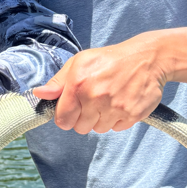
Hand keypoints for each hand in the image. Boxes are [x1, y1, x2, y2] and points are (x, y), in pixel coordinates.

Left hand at [34, 38, 167, 134]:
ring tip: (109, 100)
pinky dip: (118, 119)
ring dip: (101, 119)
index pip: (62, 120)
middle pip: (80, 128)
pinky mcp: (132, 115)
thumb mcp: (79, 62)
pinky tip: (121, 103)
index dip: (66, 117)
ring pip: (99, 129)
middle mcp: (95, 97)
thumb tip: (39, 94)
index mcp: (78, 83)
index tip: (72, 110)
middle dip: (84, 118)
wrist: (147, 58)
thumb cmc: (109, 60)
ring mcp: (115, 107)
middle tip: (94, 102)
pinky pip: (117, 128)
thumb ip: (58, 82)